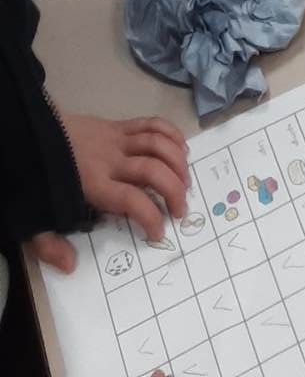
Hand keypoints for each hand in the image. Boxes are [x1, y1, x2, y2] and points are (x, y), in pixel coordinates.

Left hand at [31, 113, 188, 272]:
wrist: (32, 134)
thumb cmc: (40, 178)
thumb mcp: (35, 218)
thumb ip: (50, 244)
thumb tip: (70, 266)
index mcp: (93, 184)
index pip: (131, 199)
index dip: (150, 216)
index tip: (159, 232)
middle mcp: (111, 160)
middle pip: (152, 170)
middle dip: (174, 190)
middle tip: (181, 209)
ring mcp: (117, 139)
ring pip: (157, 144)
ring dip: (178, 162)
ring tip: (186, 181)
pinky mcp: (119, 124)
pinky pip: (151, 123)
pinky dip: (171, 133)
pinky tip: (182, 148)